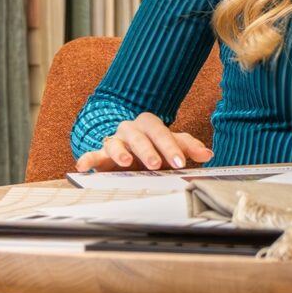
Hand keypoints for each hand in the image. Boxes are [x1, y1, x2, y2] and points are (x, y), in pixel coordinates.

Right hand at [75, 112, 213, 172]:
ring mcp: (114, 141)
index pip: (162, 133)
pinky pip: (92, 154)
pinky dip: (87, 159)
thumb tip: (208, 154)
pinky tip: (82, 166)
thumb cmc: (154, 146)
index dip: (171, 147)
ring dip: (121, 152)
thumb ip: (189, 148)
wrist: (128, 148)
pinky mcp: (101, 154)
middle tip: (156, 165)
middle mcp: (131, 130)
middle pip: (140, 137)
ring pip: (116, 143)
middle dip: (149, 151)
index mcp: (150, 125)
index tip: (181, 163)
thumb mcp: (172, 145)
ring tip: (126, 162)